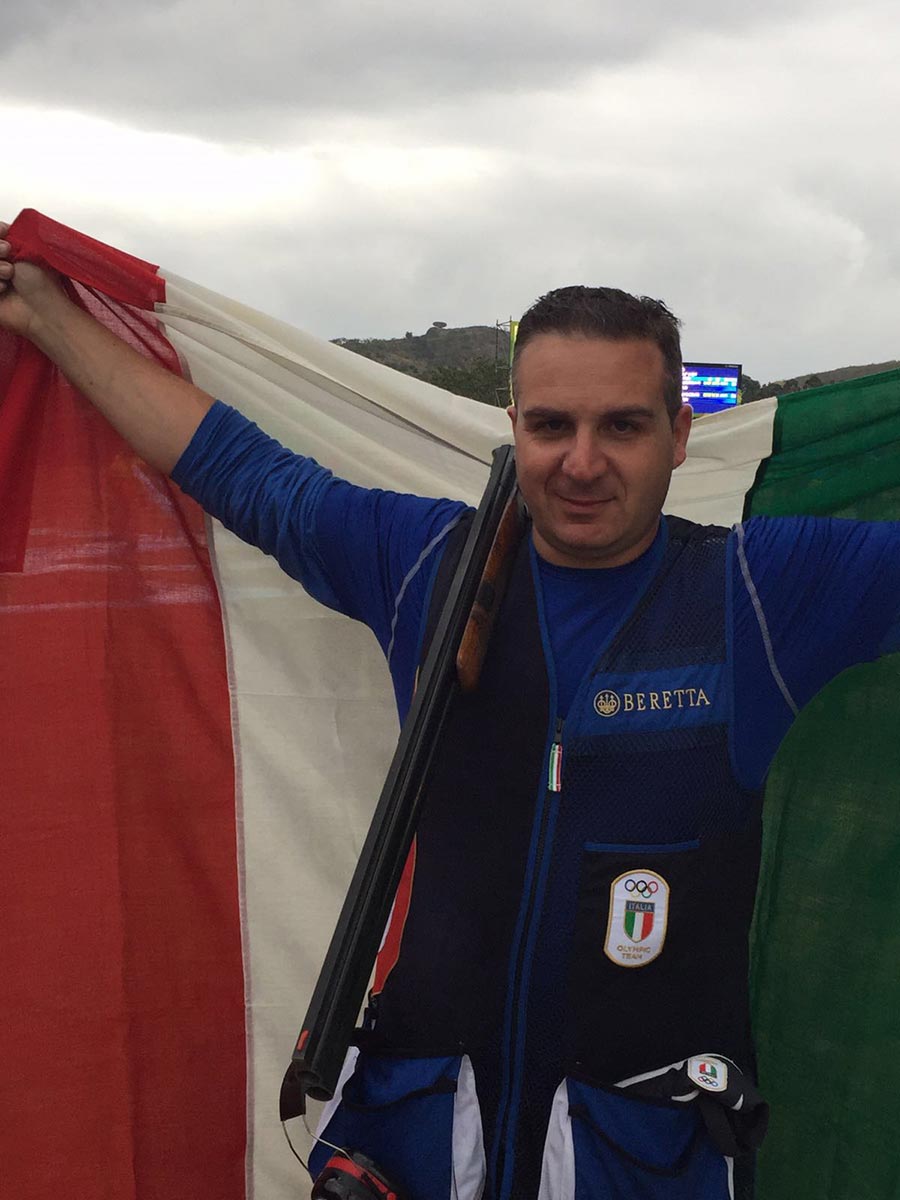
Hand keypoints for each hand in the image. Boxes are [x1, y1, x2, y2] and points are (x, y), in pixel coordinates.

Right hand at [0, 222, 66, 339]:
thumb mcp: (29, 250)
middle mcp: (0, 263)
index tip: (5, 232)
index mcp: (9, 251)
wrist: (43, 310)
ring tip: (9, 275)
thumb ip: (15, 236)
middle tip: (8, 252)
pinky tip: (4, 289)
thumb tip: (6, 228)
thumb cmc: (43, 283)